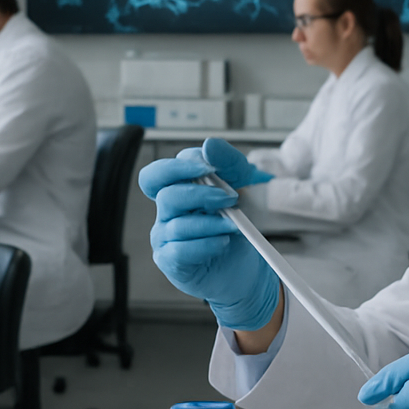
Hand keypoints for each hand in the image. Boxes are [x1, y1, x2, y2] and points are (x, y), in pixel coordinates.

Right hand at [138, 139, 278, 330]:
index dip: (180, 167)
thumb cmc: (240, 222)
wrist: (250, 263)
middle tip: (230, 199)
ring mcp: (165, 237)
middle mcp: (166, 212)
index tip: (212, 168)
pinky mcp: (171, 262)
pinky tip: (223, 243)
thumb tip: (208, 145)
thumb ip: (228, 161)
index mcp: (177, 189)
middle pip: (166, 195)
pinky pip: (180, 251)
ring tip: (234, 226)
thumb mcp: (244, 185)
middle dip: (201, 194)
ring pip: (177, 225)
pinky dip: (206, 245)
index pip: (158, 173)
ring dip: (211, 223)